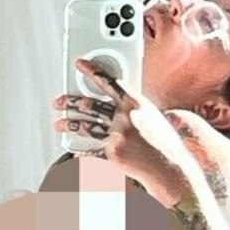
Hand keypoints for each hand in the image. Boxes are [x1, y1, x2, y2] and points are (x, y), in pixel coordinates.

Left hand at [52, 58, 188, 206]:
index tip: (80, 64)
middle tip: (59, 101)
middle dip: (70, 102)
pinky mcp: (113, 153)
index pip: (110, 81)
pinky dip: (80, 151)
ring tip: (59, 124)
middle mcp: (125, 117)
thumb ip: (132, 106)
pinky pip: (91, 150)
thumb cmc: (163, 141)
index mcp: (135, 103)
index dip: (93, 70)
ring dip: (69, 125)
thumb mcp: (151, 115)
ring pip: (85, 127)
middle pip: (90, 105)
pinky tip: (73, 150)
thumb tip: (116, 98)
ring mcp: (118, 135)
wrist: (169, 165)